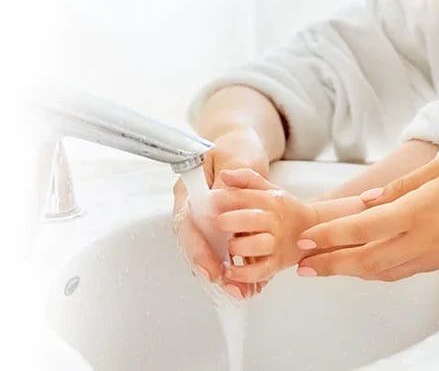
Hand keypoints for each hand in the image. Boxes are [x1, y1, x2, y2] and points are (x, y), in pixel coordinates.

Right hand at [172, 127, 269, 297]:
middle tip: (230, 288)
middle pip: (196, 246)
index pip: (186, 225)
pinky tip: (251, 286)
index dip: (197, 250)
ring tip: (242, 293)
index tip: (211, 269)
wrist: (244, 145)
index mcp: (190, 192)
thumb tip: (224, 201)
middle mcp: (196, 211)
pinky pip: (228, 253)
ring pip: (211, 254)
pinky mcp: (225, 230)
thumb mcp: (235, 156)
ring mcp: (209, 222)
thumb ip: (231, 180)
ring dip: (227, 276)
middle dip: (211, 270)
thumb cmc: (237, 146)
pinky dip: (239, 270)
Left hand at [211, 169, 318, 284]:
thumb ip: (247, 179)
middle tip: (218, 222)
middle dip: (231, 220)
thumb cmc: (285, 209)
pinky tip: (230, 271)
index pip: (246, 196)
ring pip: (256, 245)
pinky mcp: (278, 263)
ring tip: (228, 246)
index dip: (225, 198)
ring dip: (238, 246)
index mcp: (272, 200)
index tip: (211, 200)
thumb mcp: (269, 189)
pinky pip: (260, 271)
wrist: (314, 228)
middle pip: (252, 219)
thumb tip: (226, 175)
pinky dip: (244, 274)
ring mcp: (277, 243)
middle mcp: (275, 221)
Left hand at [295, 154, 438, 280]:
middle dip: (330, 265)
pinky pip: (402, 271)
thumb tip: (370, 201)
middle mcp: (422, 240)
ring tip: (326, 269)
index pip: (362, 228)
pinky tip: (367, 266)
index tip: (305, 240)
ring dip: (350, 271)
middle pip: (365, 260)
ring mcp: (435, 255)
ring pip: (382, 271)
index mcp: (419, 211)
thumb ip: (403, 186)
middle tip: (303, 268)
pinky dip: (376, 271)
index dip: (329, 236)